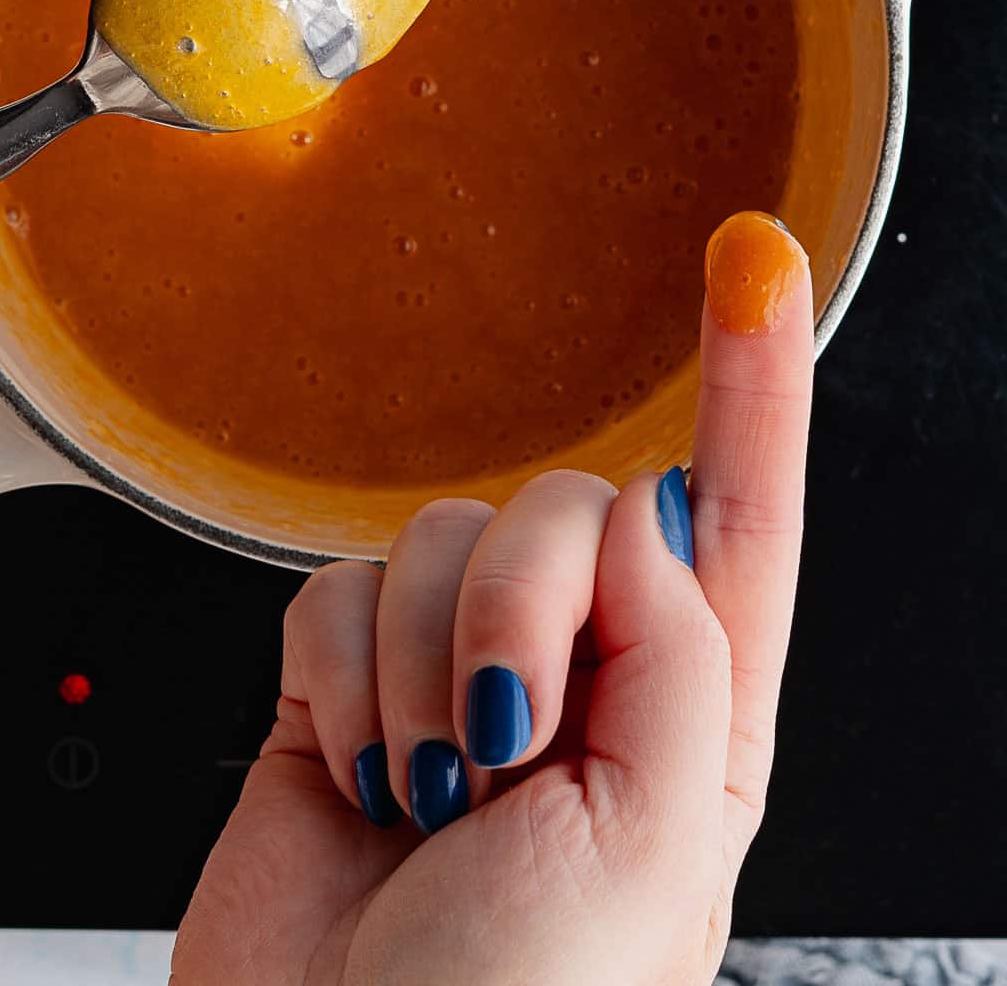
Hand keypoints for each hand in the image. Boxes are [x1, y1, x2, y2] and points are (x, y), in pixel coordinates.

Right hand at [172, 211, 811, 985]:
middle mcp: (578, 674)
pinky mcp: (349, 681)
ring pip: (443, 533)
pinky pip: (338, 588)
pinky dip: (346, 680)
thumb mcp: (653, 836)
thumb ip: (664, 641)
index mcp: (688, 712)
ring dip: (426, 663)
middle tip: (507, 736)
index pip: (738, 515)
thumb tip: (643, 510)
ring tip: (432, 788)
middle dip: (524, 601)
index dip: (752, 383)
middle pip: (569, 505)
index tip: (757, 259)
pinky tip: (367, 772)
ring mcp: (459, 671)